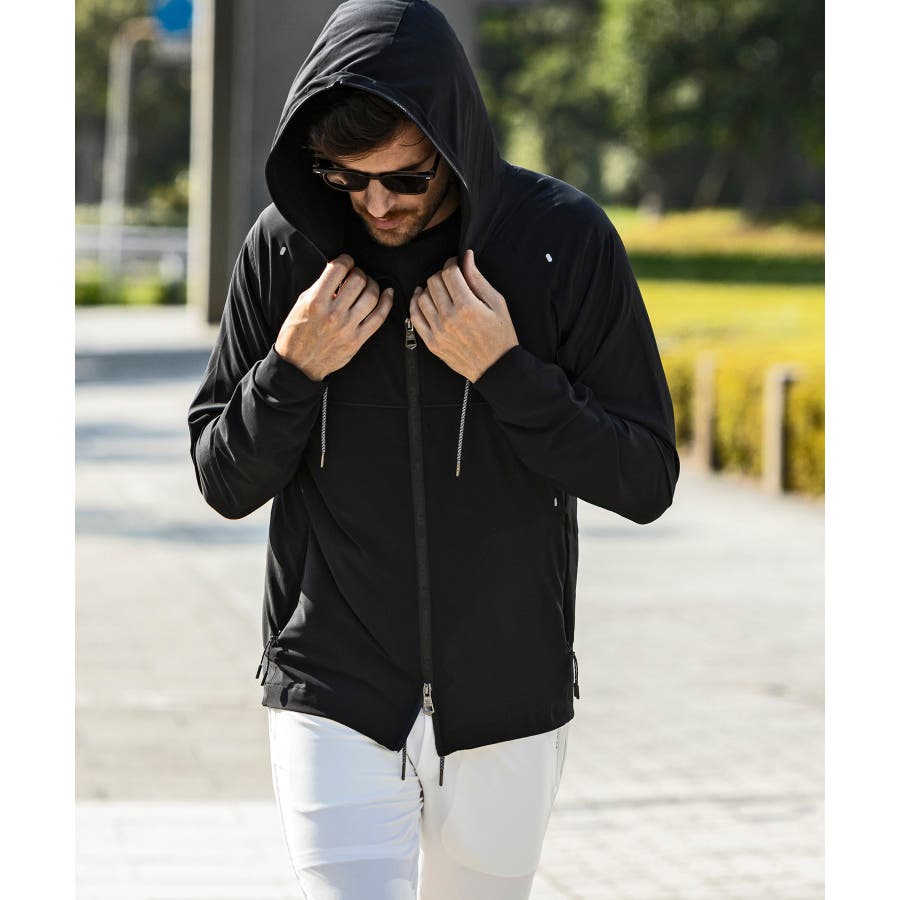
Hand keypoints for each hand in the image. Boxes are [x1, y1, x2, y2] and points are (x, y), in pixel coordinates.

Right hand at [274, 254, 393, 380]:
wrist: (299, 365)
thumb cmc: (297, 334)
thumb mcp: (301, 305)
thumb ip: (320, 288)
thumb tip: (338, 274)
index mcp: (316, 301)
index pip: (338, 269)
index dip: (346, 260)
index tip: (347, 262)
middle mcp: (333, 313)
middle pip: (358, 280)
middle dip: (359, 272)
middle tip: (356, 275)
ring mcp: (347, 327)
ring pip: (371, 296)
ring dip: (373, 285)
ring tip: (368, 285)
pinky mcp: (357, 340)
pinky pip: (379, 317)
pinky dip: (387, 302)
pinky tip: (388, 294)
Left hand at [409, 249, 517, 381]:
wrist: (496, 367)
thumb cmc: (500, 335)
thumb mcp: (497, 303)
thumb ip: (478, 279)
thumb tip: (467, 256)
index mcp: (467, 307)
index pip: (449, 272)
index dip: (452, 263)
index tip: (456, 264)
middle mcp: (449, 318)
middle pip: (433, 282)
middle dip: (441, 275)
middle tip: (450, 279)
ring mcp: (438, 331)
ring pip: (422, 297)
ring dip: (429, 289)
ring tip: (439, 290)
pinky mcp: (431, 342)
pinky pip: (414, 317)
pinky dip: (415, 304)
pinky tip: (421, 298)